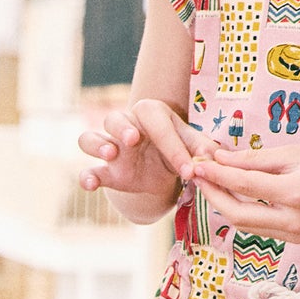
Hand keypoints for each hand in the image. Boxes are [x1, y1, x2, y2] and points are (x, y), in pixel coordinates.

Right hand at [78, 99, 202, 195]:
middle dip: (122, 128)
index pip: (158, 126)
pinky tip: (90, 184)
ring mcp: (110, 147)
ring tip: (111, 154)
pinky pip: (87, 170)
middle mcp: (125, 125)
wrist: (161, 172)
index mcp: (150, 113)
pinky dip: (86, 177)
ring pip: (91, 139)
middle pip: (113, 119)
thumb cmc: (176, 149)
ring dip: (98, 145)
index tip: (189, 171)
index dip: (174, 148)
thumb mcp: (193, 146)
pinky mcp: (105, 171)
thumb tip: (213, 156)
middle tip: (133, 139)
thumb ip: (202, 149)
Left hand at [187, 138, 299, 238]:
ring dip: (224, 203)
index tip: (198, 162)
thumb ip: (255, 159)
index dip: (217, 174)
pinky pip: (258, 226)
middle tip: (197, 174)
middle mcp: (294, 220)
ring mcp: (295, 234)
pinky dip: (242, 210)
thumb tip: (219, 158)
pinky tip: (232, 192)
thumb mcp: (296, 151)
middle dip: (214, 194)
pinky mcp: (295, 237)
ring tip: (211, 179)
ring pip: (244, 224)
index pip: (245, 186)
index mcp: (296, 194)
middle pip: (237, 215)